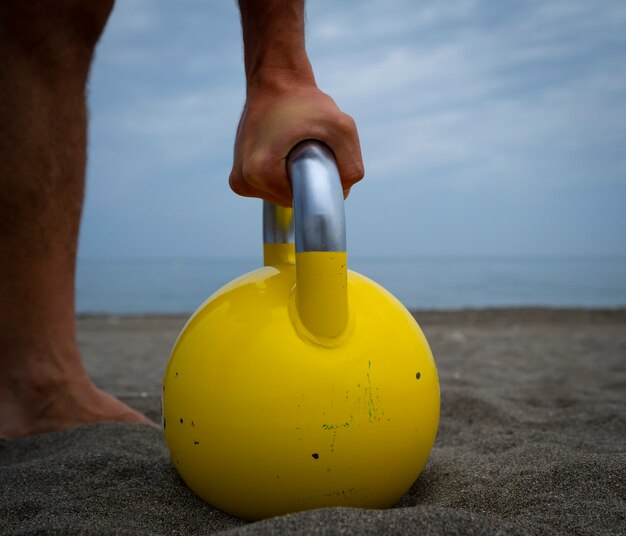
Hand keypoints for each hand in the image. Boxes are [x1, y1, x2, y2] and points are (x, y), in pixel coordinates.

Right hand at [229, 78, 363, 206]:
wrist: (275, 82)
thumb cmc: (305, 102)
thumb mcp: (341, 127)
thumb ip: (352, 166)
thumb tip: (343, 194)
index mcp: (260, 172)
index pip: (302, 200)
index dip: (320, 185)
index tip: (321, 158)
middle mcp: (244, 180)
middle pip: (290, 201)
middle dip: (305, 181)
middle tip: (309, 150)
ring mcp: (239, 180)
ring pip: (280, 197)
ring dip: (293, 179)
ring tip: (294, 150)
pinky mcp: (239, 177)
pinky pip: (269, 190)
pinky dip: (282, 177)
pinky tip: (283, 154)